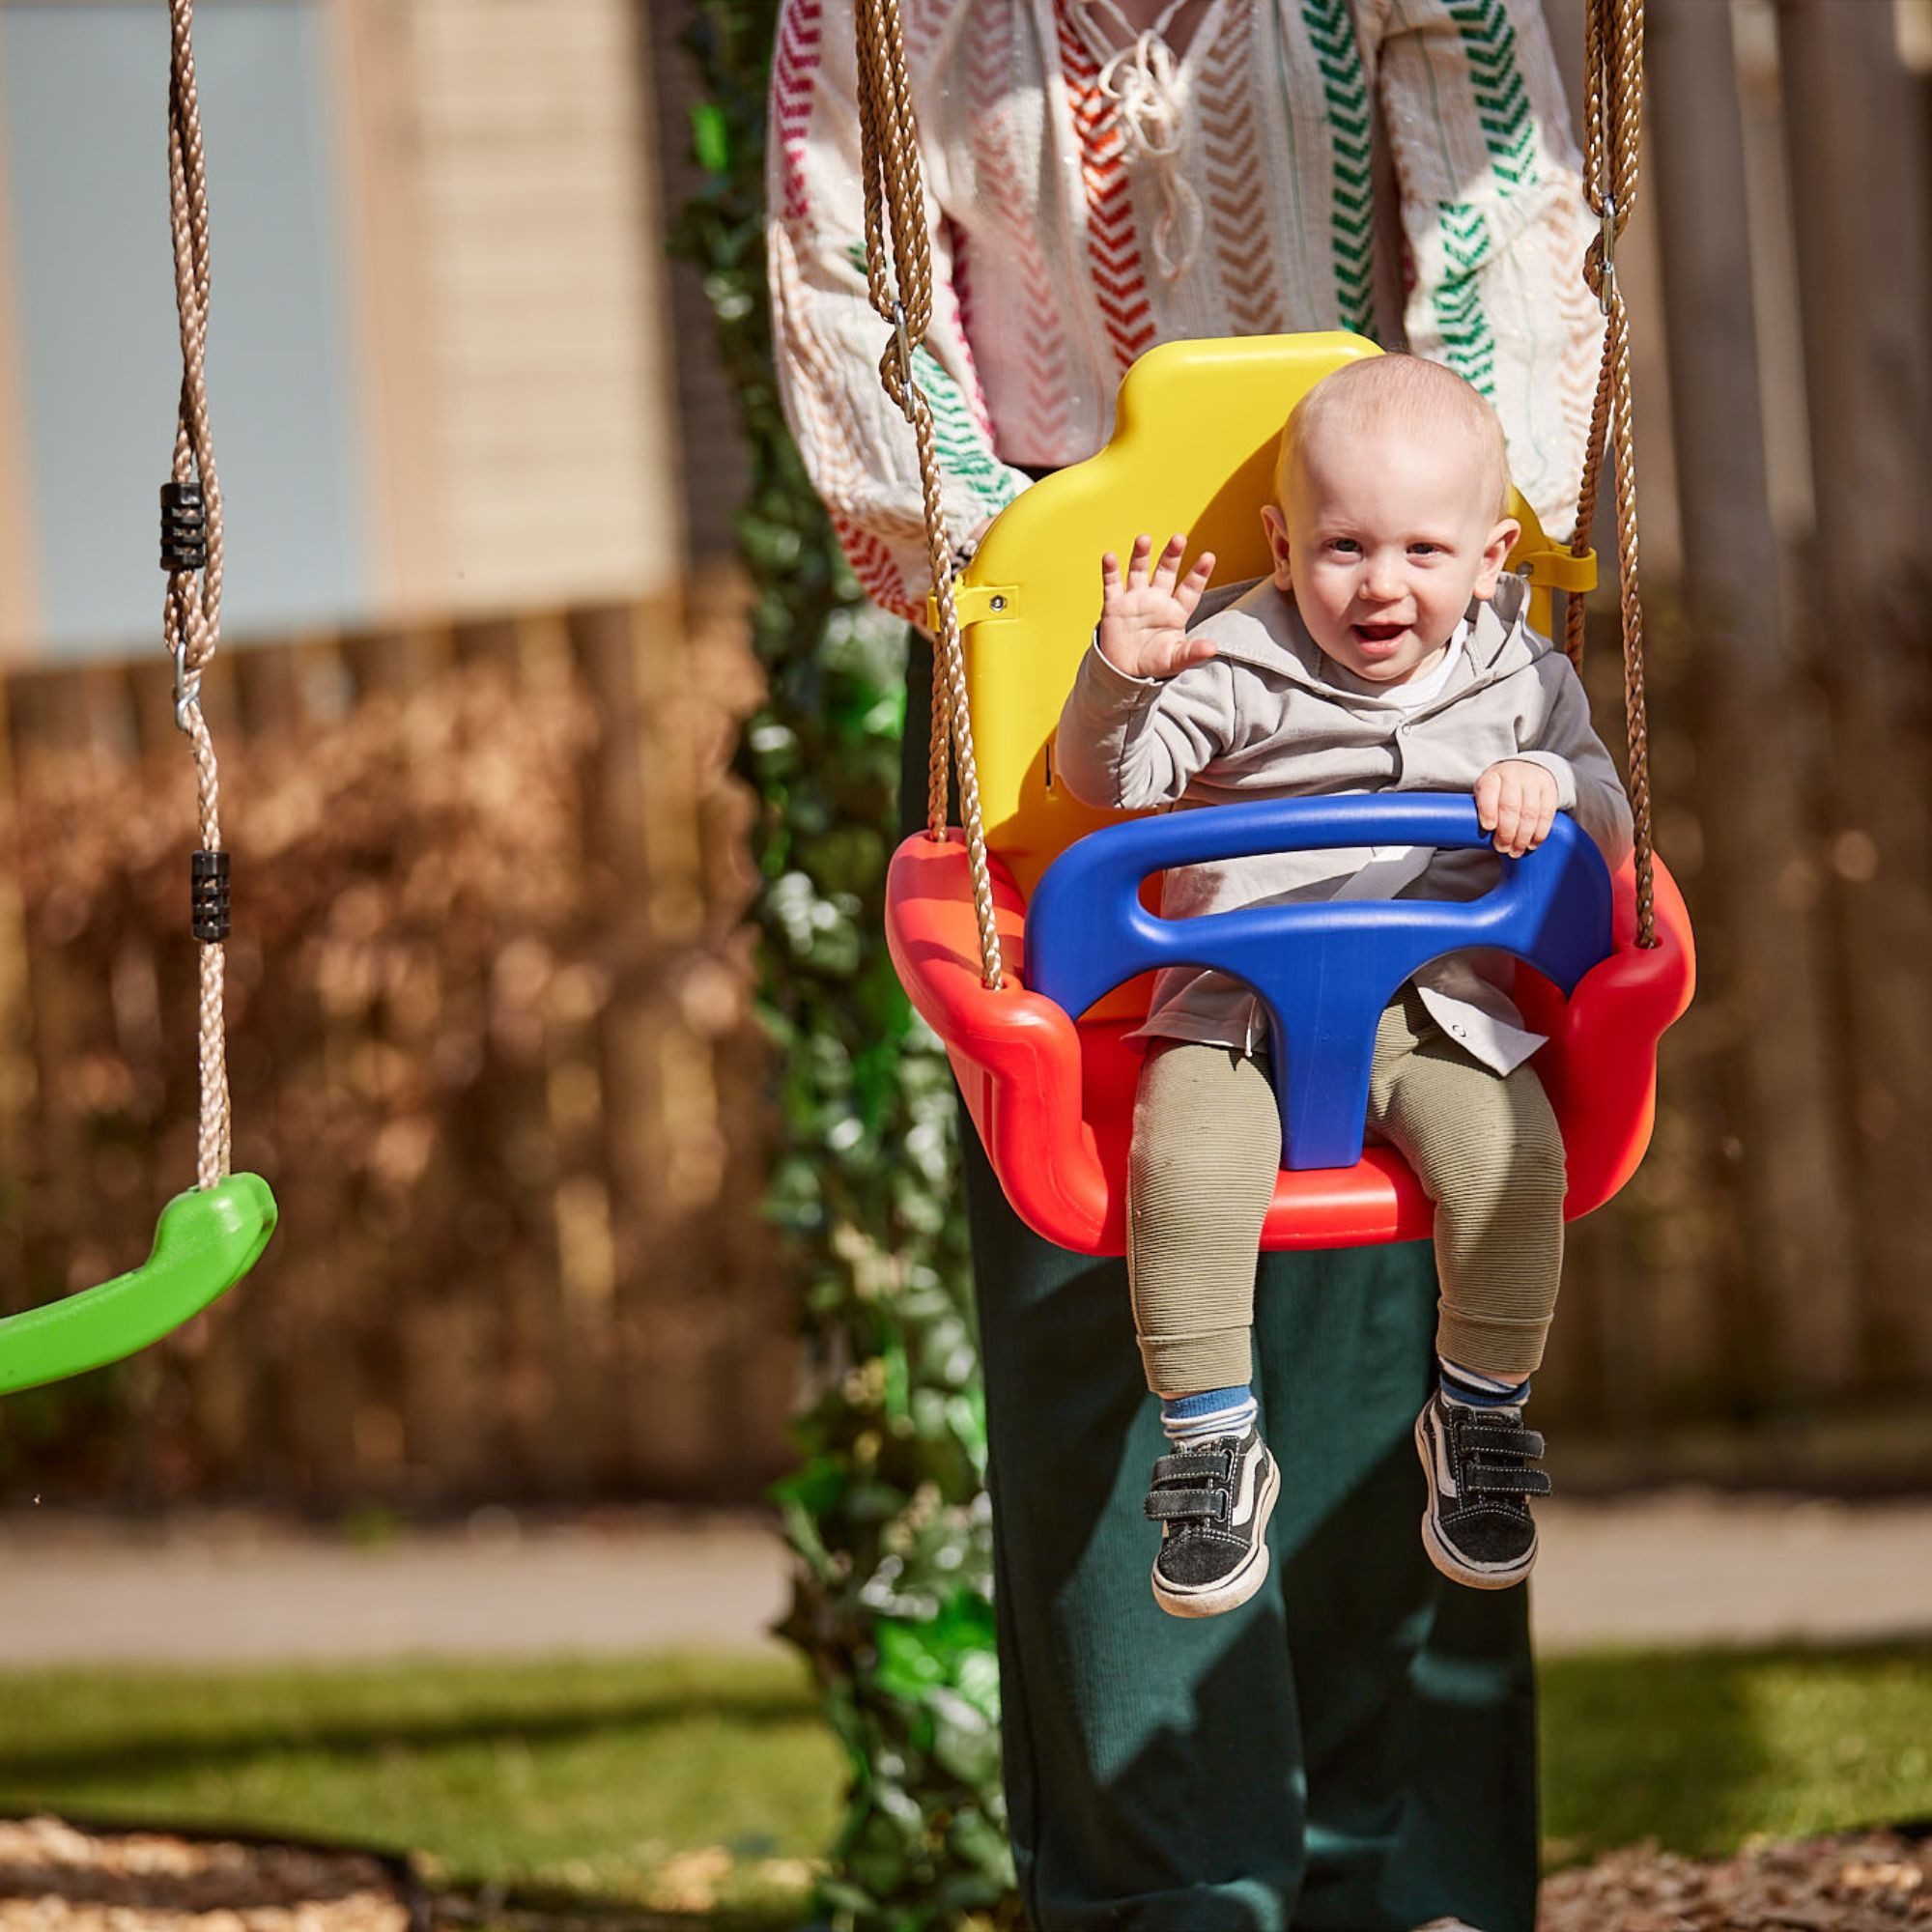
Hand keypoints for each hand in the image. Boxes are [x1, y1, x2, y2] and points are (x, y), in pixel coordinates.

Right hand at [1096, 533, 1216, 678]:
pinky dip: (1110, 571)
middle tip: (1179, 538)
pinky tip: (1110, 557)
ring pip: (1139, 571)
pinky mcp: (1115, 605)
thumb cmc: (1154, 664)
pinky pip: (1112, 584)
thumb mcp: (1175, 660)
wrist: (1124, 672)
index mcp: (1176, 612)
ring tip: (1144, 539)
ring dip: (1141, 555)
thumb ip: (1192, 652)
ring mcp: (1135, 600)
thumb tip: (1213, 648)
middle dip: (1172, 556)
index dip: (1199, 574)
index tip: (1209, 557)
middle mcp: (1157, 600)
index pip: (1190, 589)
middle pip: (1166, 572)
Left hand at [1475, 760, 1559, 856]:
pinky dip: (1539, 832)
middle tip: (1503, 848)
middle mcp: (1513, 776)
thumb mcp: (1486, 793)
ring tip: (1516, 851)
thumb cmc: (1500, 789)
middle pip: (1510, 806)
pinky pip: (1546, 814)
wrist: (1526, 770)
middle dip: (1506, 831)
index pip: (1489, 792)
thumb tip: (1470, 838)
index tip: (1488, 828)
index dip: (1488, 810)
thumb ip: (1481, 810)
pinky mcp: (1549, 790)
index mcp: (1492, 777)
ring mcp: (1533, 782)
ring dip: (1523, 836)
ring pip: (1530, 812)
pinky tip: (1532, 843)